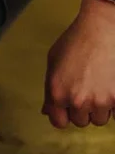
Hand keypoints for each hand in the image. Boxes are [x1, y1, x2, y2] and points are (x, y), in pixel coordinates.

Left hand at [43, 0, 114, 127]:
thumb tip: (47, 110)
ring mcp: (100, 101)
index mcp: (57, 92)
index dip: (62, 114)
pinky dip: (112, 104)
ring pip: (99, 119)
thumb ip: (50, 88)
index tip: (66, 108)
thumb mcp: (53, 62)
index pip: (58, 122)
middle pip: (80, 121)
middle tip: (83, 91)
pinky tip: (108, 86)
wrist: (101, 30)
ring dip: (98, 108)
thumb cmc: (74, 42)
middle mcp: (78, 101)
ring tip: (97, 87)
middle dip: (81, 109)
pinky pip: (114, 113)